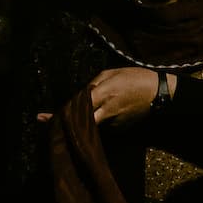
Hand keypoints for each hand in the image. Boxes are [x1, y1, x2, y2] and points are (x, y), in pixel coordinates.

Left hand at [34, 69, 176, 127]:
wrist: (161, 93)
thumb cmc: (136, 78)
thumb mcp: (113, 73)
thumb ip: (95, 84)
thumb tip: (82, 94)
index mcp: (104, 93)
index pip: (77, 106)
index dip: (60, 113)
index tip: (42, 117)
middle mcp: (106, 111)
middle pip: (79, 122)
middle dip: (63, 124)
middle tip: (45, 122)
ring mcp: (114, 122)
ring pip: (91, 124)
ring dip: (82, 121)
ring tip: (77, 115)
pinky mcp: (121, 129)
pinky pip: (103, 126)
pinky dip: (97, 122)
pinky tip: (101, 115)